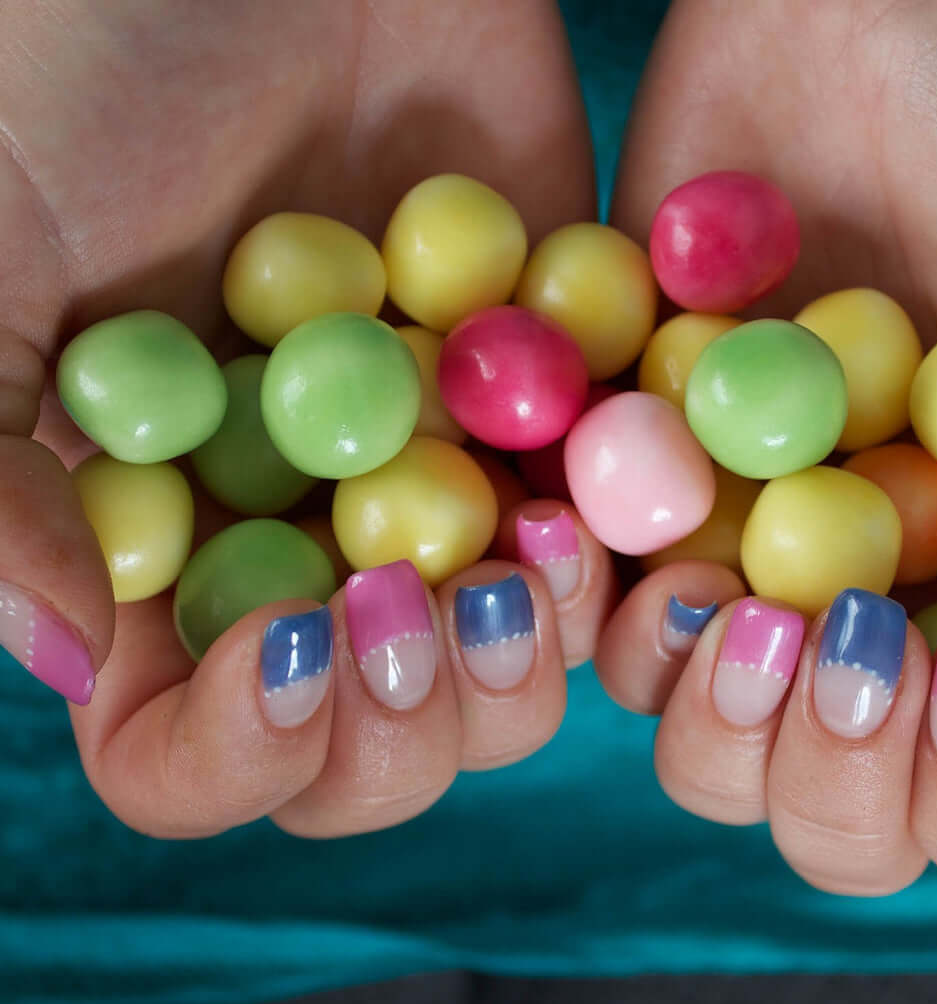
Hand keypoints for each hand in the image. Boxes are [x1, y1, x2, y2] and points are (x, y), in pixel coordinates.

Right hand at [0, 0, 615, 837]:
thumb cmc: (88, 68)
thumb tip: (71, 661)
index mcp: (163, 551)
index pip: (182, 743)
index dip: (226, 753)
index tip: (276, 650)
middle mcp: (305, 544)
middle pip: (369, 745)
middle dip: (398, 730)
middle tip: (404, 613)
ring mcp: (434, 488)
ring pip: (504, 677)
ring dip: (521, 665)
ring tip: (525, 561)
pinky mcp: (544, 415)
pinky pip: (604, 541)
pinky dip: (615, 557)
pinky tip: (598, 506)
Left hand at [597, 0, 936, 892]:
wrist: (845, 33)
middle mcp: (859, 621)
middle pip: (834, 815)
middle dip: (834, 776)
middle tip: (831, 643)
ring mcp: (737, 573)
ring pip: (703, 753)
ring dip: (710, 721)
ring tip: (720, 603)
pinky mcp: (625, 505)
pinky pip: (590, 620)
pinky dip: (589, 613)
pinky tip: (593, 545)